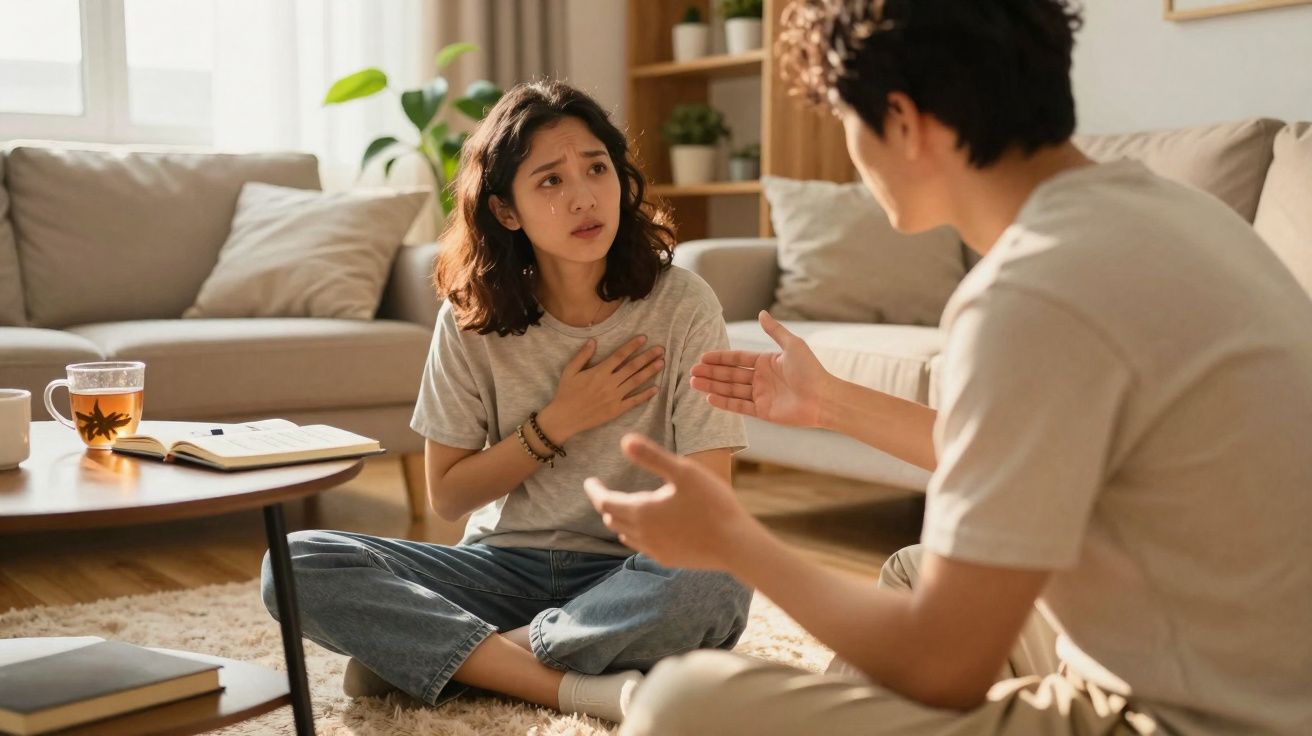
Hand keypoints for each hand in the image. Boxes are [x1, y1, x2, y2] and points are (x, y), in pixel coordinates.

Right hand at [542, 335, 664, 440]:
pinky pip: (634, 401)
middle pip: (632, 367)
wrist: (565, 418)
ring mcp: (614, 397)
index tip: (644, 338)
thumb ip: (582, 355)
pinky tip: (656, 388)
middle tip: (661, 349)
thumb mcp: (569, 371)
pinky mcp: (616, 410)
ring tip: (661, 363)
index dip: (632, 346)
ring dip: (650, 372)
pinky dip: (645, 395)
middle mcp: (609, 383)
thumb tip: (593, 341)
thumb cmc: (565, 393)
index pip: (620, 355)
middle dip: (647, 357)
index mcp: (599, 372)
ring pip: (636, 382)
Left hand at [583, 434, 762, 569]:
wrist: (736, 545)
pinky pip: (642, 546)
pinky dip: (636, 534)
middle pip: (613, 518)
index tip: (589, 481)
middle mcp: (643, 534)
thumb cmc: (712, 504)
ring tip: (622, 509)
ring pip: (626, 534)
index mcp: (642, 510)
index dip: (594, 491)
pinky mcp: (669, 559)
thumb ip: (652, 456)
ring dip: (620, 520)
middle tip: (603, 492)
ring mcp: (655, 550)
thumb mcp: (683, 471)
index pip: (605, 502)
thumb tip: (624, 441)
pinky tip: (647, 530)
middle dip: (606, 504)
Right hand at [690, 310, 831, 427]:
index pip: (737, 359)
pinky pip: (739, 406)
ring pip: (731, 390)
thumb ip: (774, 331)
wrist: (824, 398)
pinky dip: (724, 403)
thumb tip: (761, 312)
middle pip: (730, 375)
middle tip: (691, 371)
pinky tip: (709, 397)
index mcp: (766, 362)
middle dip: (711, 373)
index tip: (702, 357)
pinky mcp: (763, 411)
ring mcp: (761, 395)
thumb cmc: (811, 370)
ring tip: (693, 383)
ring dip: (712, 386)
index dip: (720, 358)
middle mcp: (761, 379)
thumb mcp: (792, 346)